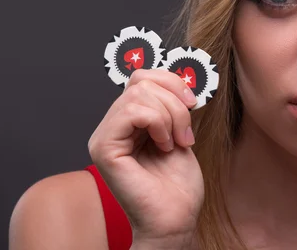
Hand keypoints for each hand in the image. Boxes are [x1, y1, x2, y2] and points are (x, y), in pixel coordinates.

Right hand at [88, 69, 203, 243]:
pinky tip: (164, 146)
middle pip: (141, 82)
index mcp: (126, 121)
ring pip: (138, 94)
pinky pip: (131, 112)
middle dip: (174, 101)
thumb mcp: (178, 131)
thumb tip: (177, 78)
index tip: (193, 103)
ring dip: (170, 115)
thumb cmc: (177, 184)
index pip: (141, 77)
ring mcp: (104, 137)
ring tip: (176, 142)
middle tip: (186, 132)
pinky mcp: (104, 148)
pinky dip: (158, 123)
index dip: (171, 82)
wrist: (176, 218)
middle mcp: (110, 126)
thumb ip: (170, 103)